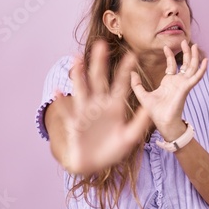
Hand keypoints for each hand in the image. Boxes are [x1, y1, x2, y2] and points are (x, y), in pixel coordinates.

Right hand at [55, 40, 150, 174]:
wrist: (93, 164)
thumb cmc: (112, 149)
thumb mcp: (129, 137)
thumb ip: (140, 123)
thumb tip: (150, 109)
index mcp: (114, 106)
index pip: (121, 84)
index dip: (126, 70)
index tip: (132, 55)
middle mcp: (99, 104)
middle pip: (99, 79)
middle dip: (100, 63)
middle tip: (101, 44)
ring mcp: (85, 112)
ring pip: (82, 89)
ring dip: (79, 75)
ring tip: (76, 59)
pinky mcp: (75, 123)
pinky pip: (67, 111)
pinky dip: (62, 102)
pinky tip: (58, 91)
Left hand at [130, 40, 207, 140]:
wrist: (162, 122)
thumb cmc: (155, 112)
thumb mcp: (142, 95)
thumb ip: (136, 84)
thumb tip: (131, 73)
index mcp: (169, 83)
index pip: (172, 66)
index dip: (170, 56)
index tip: (166, 46)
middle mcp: (178, 82)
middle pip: (185, 64)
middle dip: (186, 52)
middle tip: (185, 41)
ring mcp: (183, 85)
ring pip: (191, 67)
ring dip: (194, 56)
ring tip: (194, 45)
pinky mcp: (186, 88)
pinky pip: (196, 77)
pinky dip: (201, 70)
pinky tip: (205, 61)